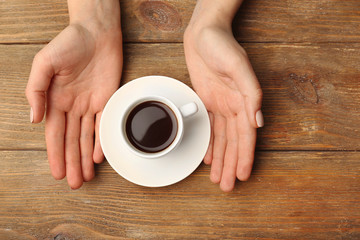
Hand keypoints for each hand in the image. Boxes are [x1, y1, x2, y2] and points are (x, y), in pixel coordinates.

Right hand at [26, 22, 121, 188]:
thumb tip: (34, 119)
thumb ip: (36, 90)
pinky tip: (99, 157)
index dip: (56, 155)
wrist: (96, 33)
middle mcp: (72, 106)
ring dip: (85, 158)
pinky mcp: (107, 100)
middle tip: (75, 184)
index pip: (55, 134)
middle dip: (72, 163)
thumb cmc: (69, 43)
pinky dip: (101, 141)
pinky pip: (104, 125)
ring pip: (87, 137)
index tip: (58, 173)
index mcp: (55, 100)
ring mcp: (90, 105)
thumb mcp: (44, 63)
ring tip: (87, 177)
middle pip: (71, 141)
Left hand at [184, 2, 262, 191]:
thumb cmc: (222, 46)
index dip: (244, 156)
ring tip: (218, 177)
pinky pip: (210, 128)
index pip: (245, 136)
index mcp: (243, 101)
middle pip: (232, 143)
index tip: (242, 175)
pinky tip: (209, 156)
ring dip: (220, 159)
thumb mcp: (238, 66)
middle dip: (230, 164)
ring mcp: (220, 105)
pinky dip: (210, 143)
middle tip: (227, 186)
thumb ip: (250, 93)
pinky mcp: (207, 101)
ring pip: (221, 139)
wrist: (203, 34)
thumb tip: (257, 121)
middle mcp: (233, 106)